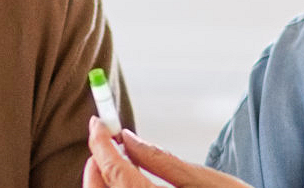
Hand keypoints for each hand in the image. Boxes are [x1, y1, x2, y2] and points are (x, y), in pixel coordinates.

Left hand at [83, 117, 251, 187]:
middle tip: (104, 141)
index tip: (97, 122)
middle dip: (96, 164)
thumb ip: (163, 161)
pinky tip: (129, 182)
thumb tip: (128, 138)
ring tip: (118, 161)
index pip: (116, 173)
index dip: (101, 144)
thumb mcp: (208, 183)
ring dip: (103, 182)